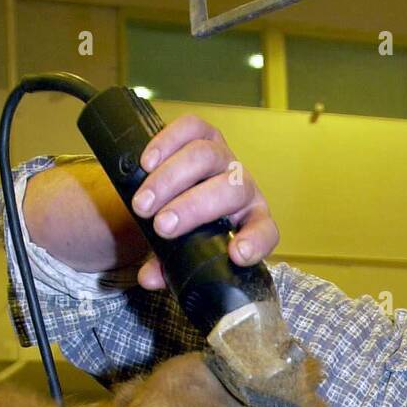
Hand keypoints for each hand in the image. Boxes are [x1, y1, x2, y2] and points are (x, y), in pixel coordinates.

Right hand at [128, 115, 278, 289]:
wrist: (182, 194)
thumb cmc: (189, 232)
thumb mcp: (181, 255)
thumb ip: (168, 268)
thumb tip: (148, 278)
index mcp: (250, 223)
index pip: (265, 232)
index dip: (255, 242)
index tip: (235, 254)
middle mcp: (243, 189)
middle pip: (227, 190)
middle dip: (192, 208)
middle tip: (161, 226)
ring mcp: (225, 158)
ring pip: (205, 157)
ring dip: (170, 180)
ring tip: (141, 203)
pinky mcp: (205, 134)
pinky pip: (191, 128)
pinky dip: (167, 142)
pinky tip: (146, 163)